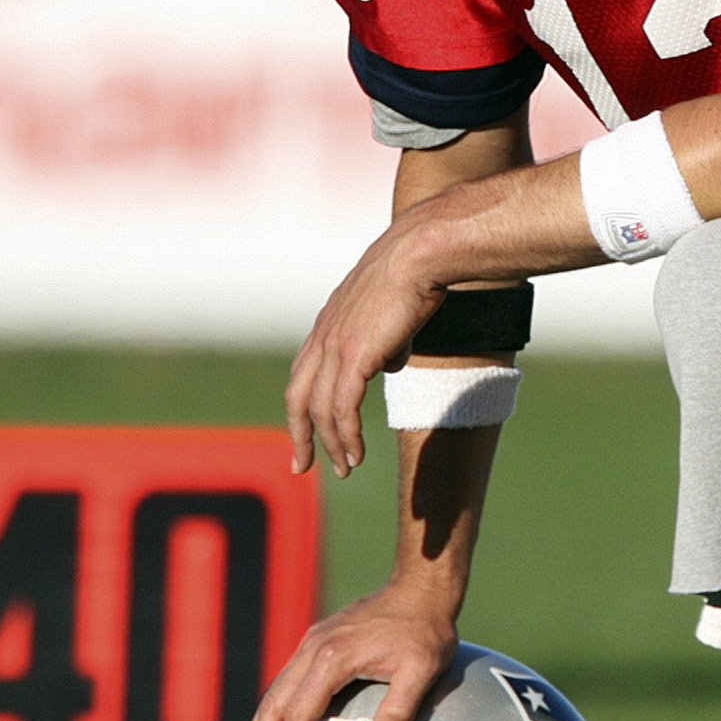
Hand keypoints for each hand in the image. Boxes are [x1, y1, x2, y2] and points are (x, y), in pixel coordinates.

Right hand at [233, 588, 457, 720]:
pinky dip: (274, 710)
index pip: (299, 714)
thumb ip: (400, 709)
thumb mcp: (422, 669)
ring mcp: (312, 644)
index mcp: (333, 657)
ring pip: (273, 692)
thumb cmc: (423, 626)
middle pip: (273, 705)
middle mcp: (313, 649)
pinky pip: (286, 681)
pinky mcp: (317, 642)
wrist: (420, 586)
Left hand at [287, 221, 446, 478]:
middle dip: (300, 435)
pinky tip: (355, 455)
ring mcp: (335, 347)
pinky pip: (341, 409)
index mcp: (329, 324)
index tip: (307, 432)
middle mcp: (323, 337)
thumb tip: (388, 363)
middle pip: (298, 397)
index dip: (303, 406)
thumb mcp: (393, 309)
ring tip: (346, 467)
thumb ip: (386, 339)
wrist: (421, 253)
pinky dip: (345, 436)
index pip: (304, 373)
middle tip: (303, 465)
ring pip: (320, 410)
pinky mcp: (353, 357)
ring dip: (331, 444)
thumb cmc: (417, 272)